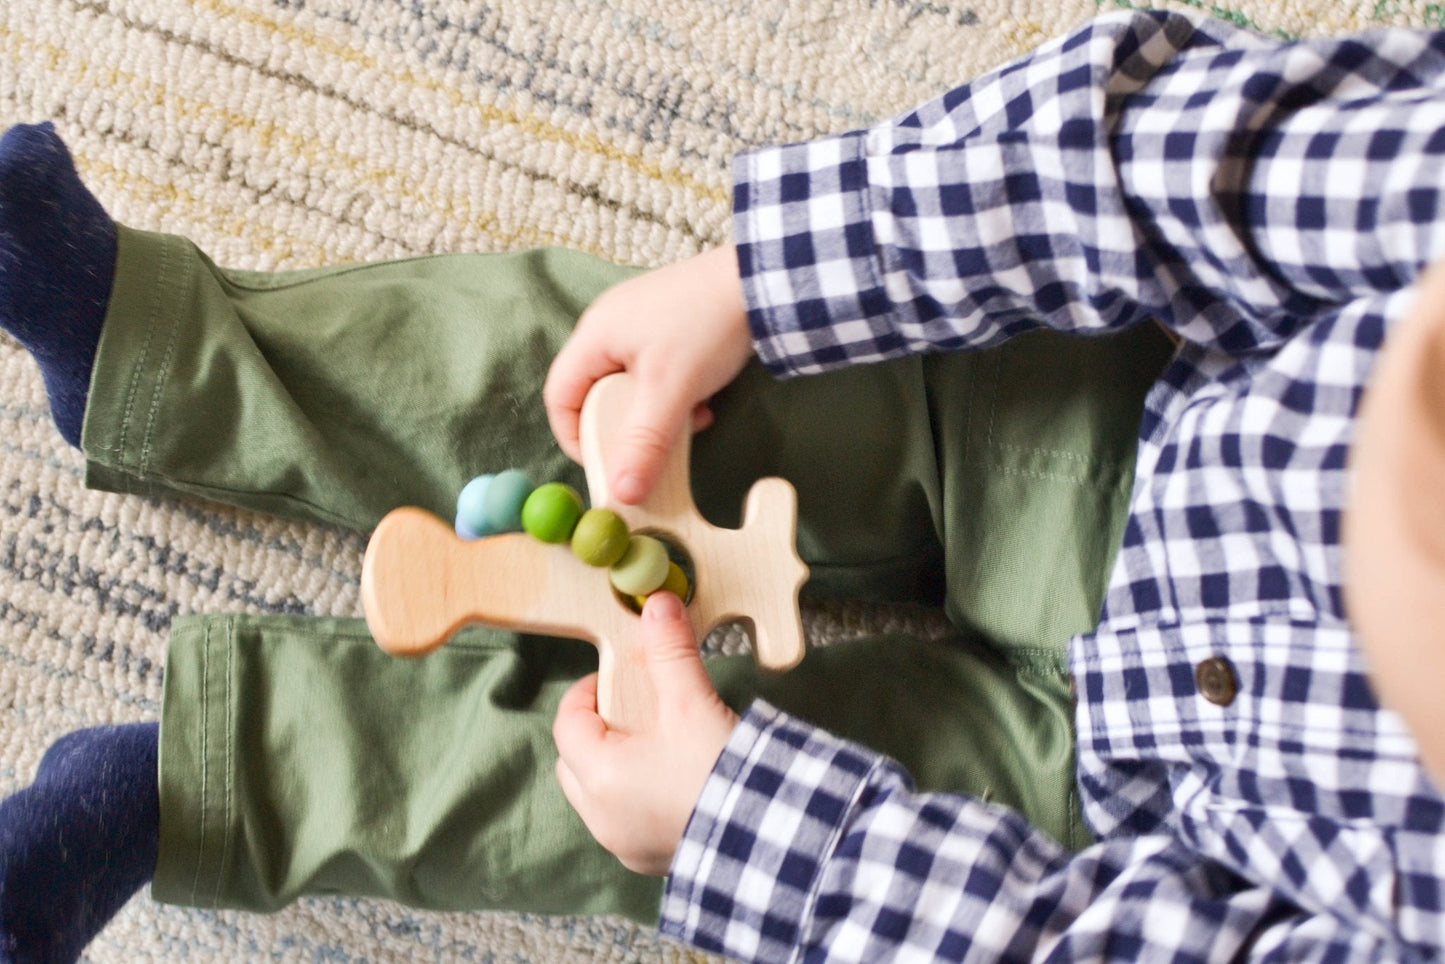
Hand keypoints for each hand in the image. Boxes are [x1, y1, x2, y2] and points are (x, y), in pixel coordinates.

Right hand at [544, 245, 753, 503]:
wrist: (761, 280)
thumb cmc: (707, 325)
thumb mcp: (671, 391)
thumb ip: (643, 443)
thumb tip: (622, 493)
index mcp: (594, 335)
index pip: (560, 396)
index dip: (573, 437)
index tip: (601, 466)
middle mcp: (609, 326)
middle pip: (596, 394)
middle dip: (623, 428)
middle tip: (648, 448)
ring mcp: (640, 323)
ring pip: (631, 388)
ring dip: (655, 415)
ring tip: (685, 423)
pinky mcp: (669, 325)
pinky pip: (656, 374)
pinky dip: (674, 396)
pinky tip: (702, 405)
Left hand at [552, 592, 740, 875]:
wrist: (770, 836)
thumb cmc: (722, 772)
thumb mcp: (691, 702)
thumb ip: (669, 651)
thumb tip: (658, 605)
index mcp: (599, 777)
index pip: (567, 723)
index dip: (588, 691)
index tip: (619, 677)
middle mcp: (601, 818)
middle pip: (575, 761)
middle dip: (599, 730)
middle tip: (636, 709)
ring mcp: (624, 845)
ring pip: (599, 794)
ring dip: (616, 765)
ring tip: (658, 743)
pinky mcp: (650, 860)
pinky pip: (626, 821)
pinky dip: (637, 797)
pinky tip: (675, 780)